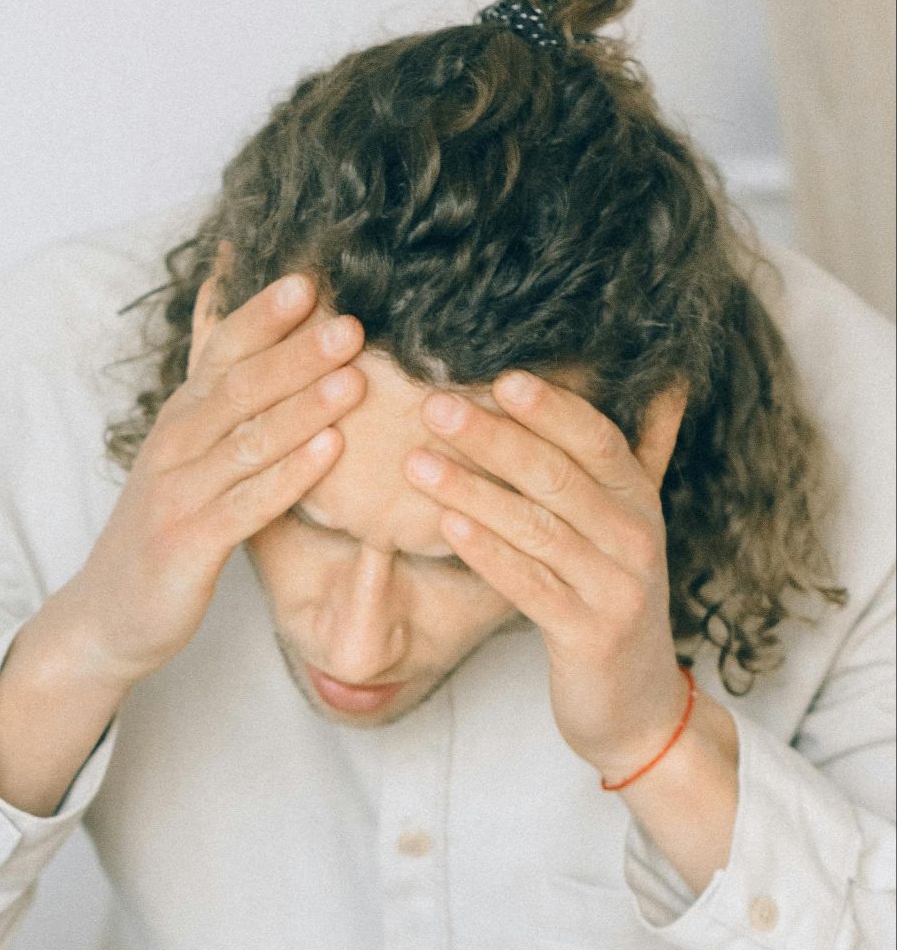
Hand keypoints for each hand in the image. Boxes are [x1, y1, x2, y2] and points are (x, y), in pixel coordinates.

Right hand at [56, 272, 364, 688]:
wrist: (109, 610)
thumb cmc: (163, 524)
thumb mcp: (184, 451)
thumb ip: (215, 394)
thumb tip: (226, 314)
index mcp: (179, 418)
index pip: (222, 352)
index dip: (263, 317)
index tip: (310, 281)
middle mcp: (174, 445)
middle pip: (239, 388)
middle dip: (296, 354)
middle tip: (351, 325)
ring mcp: (179, 493)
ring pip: (248, 441)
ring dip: (304, 408)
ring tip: (355, 380)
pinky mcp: (190, 543)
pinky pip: (248, 503)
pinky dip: (290, 475)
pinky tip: (330, 452)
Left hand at [402, 370, 690, 779]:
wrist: (636, 706)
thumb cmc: (610, 598)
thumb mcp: (625, 526)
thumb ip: (632, 458)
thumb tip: (665, 381)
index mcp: (640, 503)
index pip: (599, 440)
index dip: (552, 408)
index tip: (499, 375)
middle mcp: (637, 539)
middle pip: (560, 476)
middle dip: (494, 438)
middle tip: (435, 407)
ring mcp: (616, 589)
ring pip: (537, 527)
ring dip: (472, 489)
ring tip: (416, 463)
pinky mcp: (588, 634)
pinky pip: (529, 584)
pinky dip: (487, 550)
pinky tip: (445, 523)